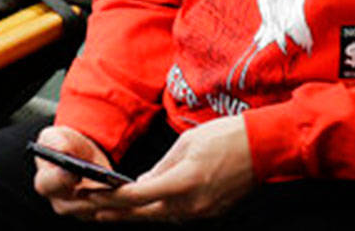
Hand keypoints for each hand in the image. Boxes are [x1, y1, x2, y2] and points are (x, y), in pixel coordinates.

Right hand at [32, 126, 121, 218]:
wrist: (79, 155)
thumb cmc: (64, 144)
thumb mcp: (55, 135)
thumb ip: (55, 141)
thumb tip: (61, 150)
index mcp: (46, 181)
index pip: (48, 185)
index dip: (59, 180)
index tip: (73, 173)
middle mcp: (61, 201)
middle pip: (76, 205)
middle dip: (94, 197)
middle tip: (110, 187)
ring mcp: (80, 210)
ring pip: (98, 211)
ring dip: (113, 203)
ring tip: (127, 190)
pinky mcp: (99, 211)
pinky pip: (112, 211)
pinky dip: (123, 204)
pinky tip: (135, 193)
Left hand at [81, 116, 255, 222]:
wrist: (263, 148)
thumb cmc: (226, 138)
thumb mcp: (186, 143)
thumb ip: (161, 167)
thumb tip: (143, 181)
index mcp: (181, 184)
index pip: (135, 196)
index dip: (109, 198)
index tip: (91, 197)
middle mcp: (189, 205)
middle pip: (142, 214)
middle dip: (114, 212)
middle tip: (91, 209)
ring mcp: (200, 213)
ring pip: (158, 217)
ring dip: (134, 214)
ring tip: (109, 211)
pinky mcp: (209, 214)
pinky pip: (176, 215)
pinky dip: (157, 211)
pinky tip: (144, 207)